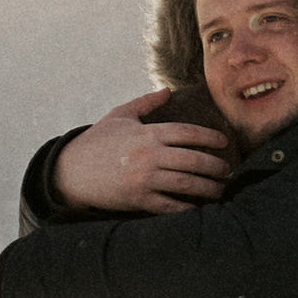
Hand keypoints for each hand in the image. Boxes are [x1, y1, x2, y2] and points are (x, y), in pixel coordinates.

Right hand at [53, 91, 231, 215]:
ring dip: (208, 188)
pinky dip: (188, 208)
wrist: (70, 171)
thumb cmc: (96, 142)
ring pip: (186, 184)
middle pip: (193, 160)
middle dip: (215, 166)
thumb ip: (146, 102)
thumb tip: (167, 90)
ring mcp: (144, 179)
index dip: (209, 137)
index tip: (223, 143)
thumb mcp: (119, 116)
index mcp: (147, 133)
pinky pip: (170, 205)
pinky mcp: (138, 199)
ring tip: (220, 189)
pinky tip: (200, 208)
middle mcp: (149, 156)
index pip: (187, 133)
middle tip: (227, 170)